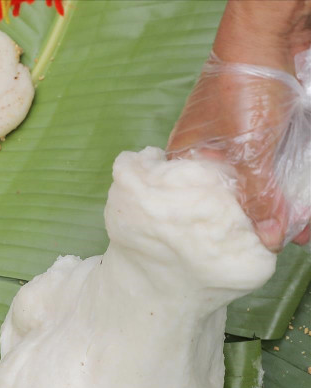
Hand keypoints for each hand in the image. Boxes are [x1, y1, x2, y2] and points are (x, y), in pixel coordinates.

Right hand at [167, 0, 310, 250]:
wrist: (274, 33)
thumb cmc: (241, 87)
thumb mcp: (248, 150)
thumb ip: (257, 196)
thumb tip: (268, 238)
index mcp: (192, 158)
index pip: (206, 206)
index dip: (228, 229)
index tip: (250, 250)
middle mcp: (217, 152)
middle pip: (240, 197)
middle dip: (264, 222)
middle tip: (285, 243)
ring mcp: (248, 141)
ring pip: (267, 184)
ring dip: (286, 208)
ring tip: (304, 231)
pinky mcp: (276, 130)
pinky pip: (286, 167)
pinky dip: (296, 188)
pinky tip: (305, 208)